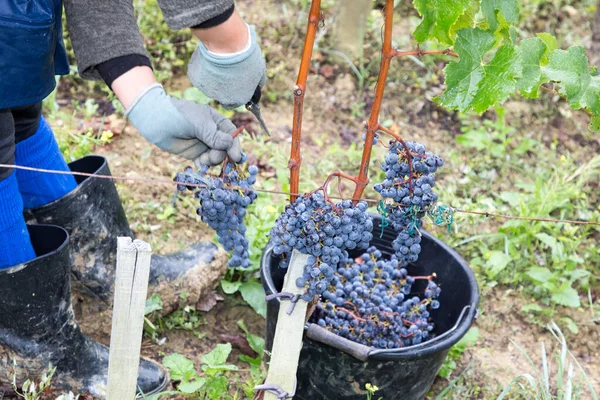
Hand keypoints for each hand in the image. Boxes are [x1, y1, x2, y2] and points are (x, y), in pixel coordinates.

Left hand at [125, 84, 241, 165]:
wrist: (155, 120)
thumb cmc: (178, 115)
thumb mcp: (199, 124)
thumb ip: (215, 136)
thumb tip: (231, 145)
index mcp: (216, 121)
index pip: (231, 135)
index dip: (235, 146)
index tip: (236, 157)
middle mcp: (212, 133)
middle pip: (225, 148)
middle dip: (222, 155)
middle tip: (212, 157)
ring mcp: (203, 144)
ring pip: (216, 157)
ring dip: (212, 161)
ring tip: (202, 160)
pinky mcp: (194, 153)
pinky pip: (204, 163)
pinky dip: (204, 166)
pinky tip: (198, 165)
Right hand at [188, 24, 265, 108]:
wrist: (226, 42)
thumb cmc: (245, 56)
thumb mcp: (259, 71)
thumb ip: (256, 83)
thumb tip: (256, 86)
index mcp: (236, 99)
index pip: (232, 104)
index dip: (233, 94)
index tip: (234, 85)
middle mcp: (219, 98)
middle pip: (220, 94)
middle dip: (223, 83)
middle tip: (227, 68)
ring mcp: (205, 88)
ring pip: (209, 83)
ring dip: (213, 75)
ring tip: (219, 59)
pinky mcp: (194, 77)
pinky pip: (199, 73)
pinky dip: (203, 66)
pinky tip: (209, 56)